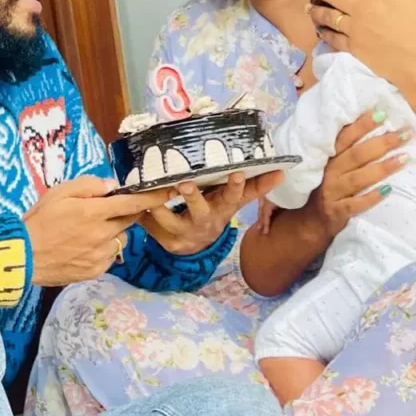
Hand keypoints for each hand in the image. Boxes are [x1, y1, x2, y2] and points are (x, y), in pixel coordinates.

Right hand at [24, 175, 170, 285]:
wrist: (22, 256)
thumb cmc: (39, 220)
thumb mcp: (59, 193)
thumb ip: (88, 185)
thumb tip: (112, 185)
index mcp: (93, 212)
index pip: (132, 203)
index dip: (153, 197)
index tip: (169, 192)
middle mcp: (101, 234)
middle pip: (128, 220)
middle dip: (125, 213)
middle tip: (105, 211)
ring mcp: (99, 255)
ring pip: (119, 239)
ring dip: (111, 233)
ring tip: (86, 232)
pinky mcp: (95, 270)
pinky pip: (109, 256)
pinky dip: (102, 249)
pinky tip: (82, 247)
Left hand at [139, 170, 283, 255]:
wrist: (196, 245)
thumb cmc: (215, 211)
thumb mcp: (234, 202)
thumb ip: (256, 186)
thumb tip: (283, 171)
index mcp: (222, 209)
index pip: (232, 197)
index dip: (235, 186)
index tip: (237, 173)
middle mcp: (203, 221)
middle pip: (199, 209)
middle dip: (192, 196)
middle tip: (185, 182)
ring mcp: (182, 232)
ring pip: (168, 219)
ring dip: (158, 206)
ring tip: (147, 193)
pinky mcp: (162, 238)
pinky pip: (148, 225)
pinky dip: (140, 214)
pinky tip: (132, 200)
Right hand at [309, 111, 409, 238]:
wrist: (311, 220)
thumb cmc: (327, 187)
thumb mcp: (331, 166)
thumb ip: (347, 150)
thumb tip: (377, 124)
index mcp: (329, 158)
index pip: (345, 137)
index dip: (362, 125)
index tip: (382, 114)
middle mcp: (329, 172)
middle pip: (356, 155)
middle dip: (382, 143)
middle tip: (405, 134)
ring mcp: (332, 192)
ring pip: (358, 178)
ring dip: (382, 167)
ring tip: (405, 158)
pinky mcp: (337, 211)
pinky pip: (356, 204)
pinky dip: (371, 197)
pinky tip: (388, 190)